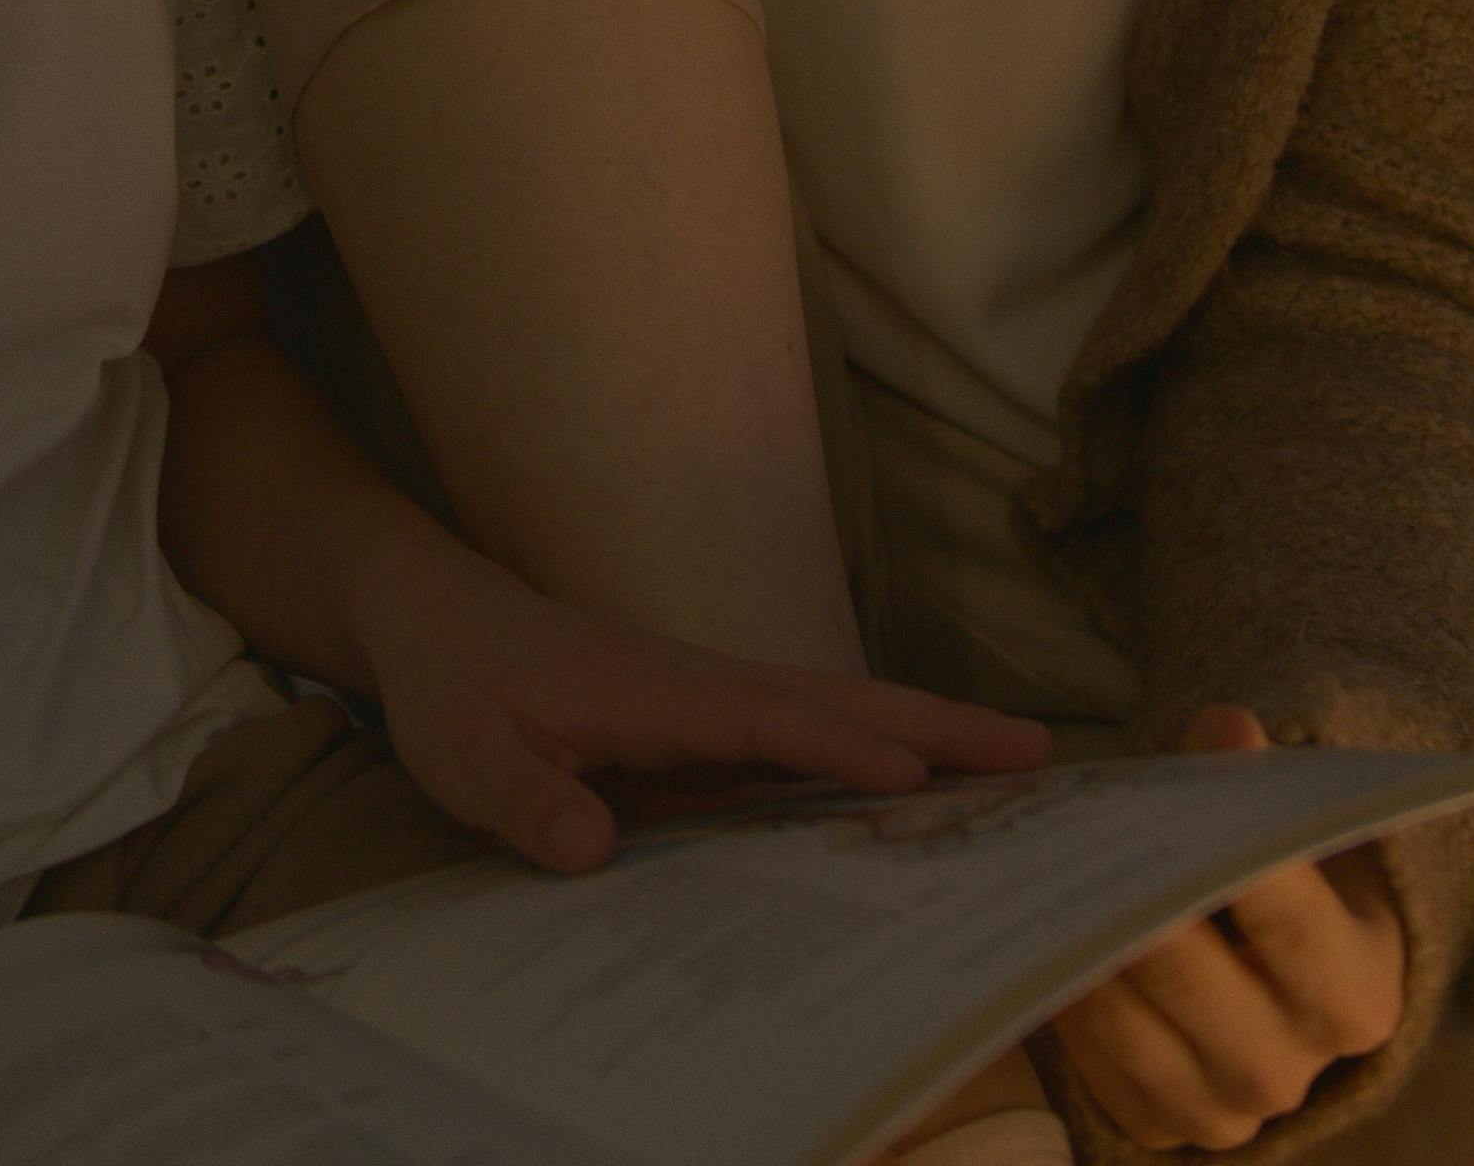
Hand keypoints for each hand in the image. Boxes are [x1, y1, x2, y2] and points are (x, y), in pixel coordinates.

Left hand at [351, 519, 1048, 871]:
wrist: (436, 620)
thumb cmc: (454, 684)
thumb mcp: (464, 754)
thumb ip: (524, 803)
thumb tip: (594, 853)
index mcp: (655, 693)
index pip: (765, 723)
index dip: (838, 752)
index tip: (913, 782)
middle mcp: (703, 688)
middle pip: (837, 703)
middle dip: (935, 727)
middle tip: (1038, 751)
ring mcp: (711, 705)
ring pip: (835, 716)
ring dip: (925, 737)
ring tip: (1017, 767)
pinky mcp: (705, 729)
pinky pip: (805, 744)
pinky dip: (873, 756)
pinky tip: (917, 797)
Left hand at [1050, 707, 1406, 1150]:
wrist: (1282, 991)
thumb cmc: (1290, 889)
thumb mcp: (1298, 834)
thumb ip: (1259, 780)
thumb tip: (1226, 729)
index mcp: (1354, 992)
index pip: (1290, 924)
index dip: (1233, 860)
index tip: (1175, 804)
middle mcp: (1291, 1068)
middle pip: (1194, 982)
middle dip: (1129, 906)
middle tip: (1073, 840)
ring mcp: (1223, 1109)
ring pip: (1132, 1028)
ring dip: (1080, 950)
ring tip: (1042, 877)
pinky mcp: (1159, 1124)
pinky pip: (1096, 1065)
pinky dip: (1064, 998)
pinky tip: (1042, 933)